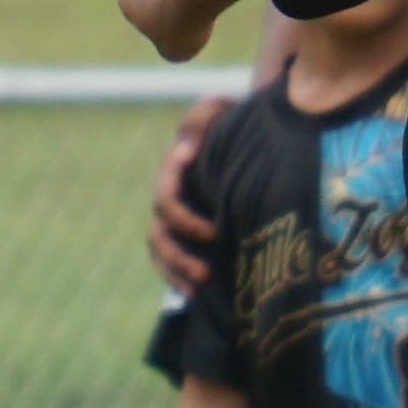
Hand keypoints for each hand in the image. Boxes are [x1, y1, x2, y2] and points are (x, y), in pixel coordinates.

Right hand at [147, 97, 221, 288]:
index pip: (168, 191)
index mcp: (174, 171)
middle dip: (181, 247)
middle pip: (162, 228)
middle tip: (208, 262)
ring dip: (177, 268)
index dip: (181, 211)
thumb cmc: (233, 124)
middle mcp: (170, 197)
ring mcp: (174, 220)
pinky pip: (171, 263)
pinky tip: (196, 297)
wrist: (245, 140)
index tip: (209, 228)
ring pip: (161, 249)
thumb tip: (184, 148)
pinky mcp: (185, 238)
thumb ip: (203, 116)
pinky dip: (179, 279)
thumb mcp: (220, 110)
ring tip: (201, 283)